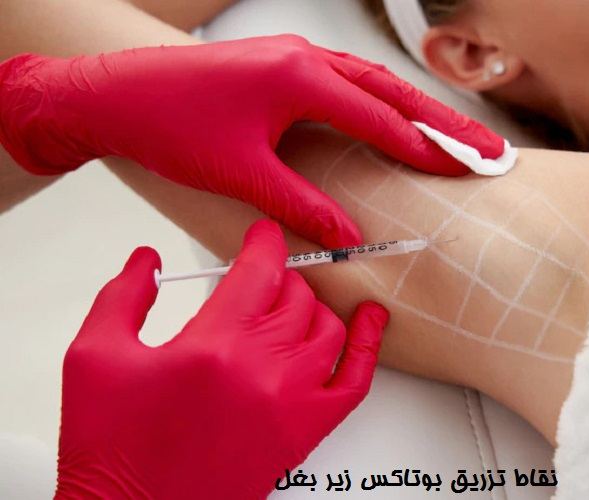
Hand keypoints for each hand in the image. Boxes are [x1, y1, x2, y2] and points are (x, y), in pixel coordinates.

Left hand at [0, 35, 503, 246]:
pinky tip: (395, 120)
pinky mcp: (282, 65)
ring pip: (375, 82)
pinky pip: (348, 82)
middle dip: (445, 123)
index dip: (426, 150)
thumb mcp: (241, 173)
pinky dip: (382, 103)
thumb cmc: (169, 124)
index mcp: (301, 78)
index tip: (463, 172)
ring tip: (457, 137)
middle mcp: (305, 57)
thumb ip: (302, 205)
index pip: (382, 119)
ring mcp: (294, 56)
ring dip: (417, 110)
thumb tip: (349, 236)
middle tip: (489, 150)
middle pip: (394, 92)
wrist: (116, 93)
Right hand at [56, 220, 388, 498]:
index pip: (259, 269)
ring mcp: (290, 403)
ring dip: (310, 307)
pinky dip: (367, 346)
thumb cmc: (112, 447)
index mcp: (212, 345)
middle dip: (278, 277)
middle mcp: (261, 369)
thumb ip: (123, 296)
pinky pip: (355, 381)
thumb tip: (148, 261)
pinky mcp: (304, 433)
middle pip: (295, 295)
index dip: (265, 242)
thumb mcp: (94, 357)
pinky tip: (369, 322)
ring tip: (287, 305)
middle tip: (260, 279)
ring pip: (327, 328)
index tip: (263, 235)